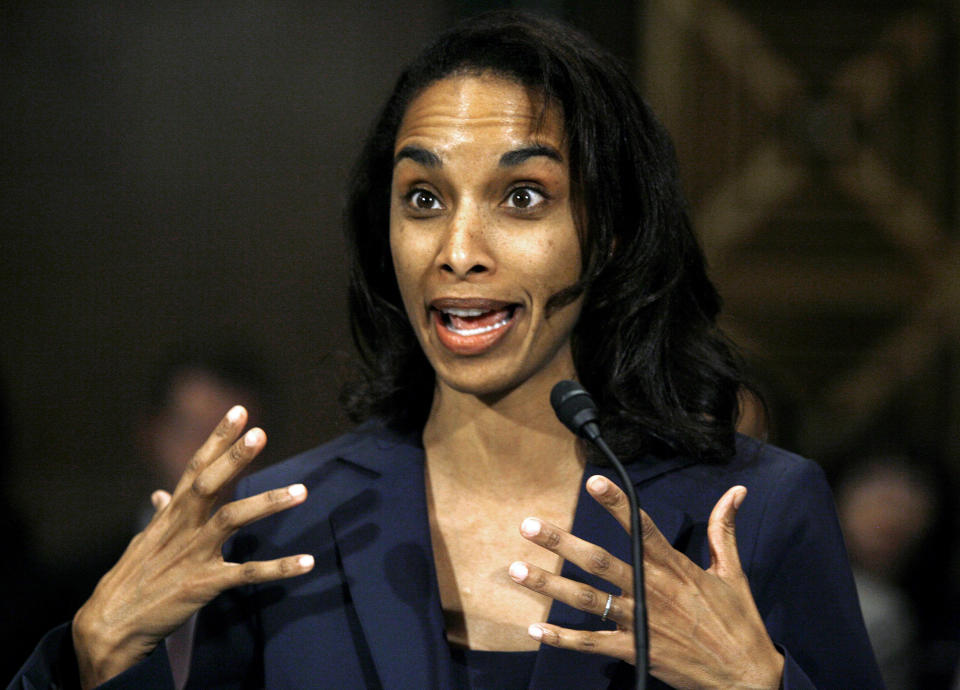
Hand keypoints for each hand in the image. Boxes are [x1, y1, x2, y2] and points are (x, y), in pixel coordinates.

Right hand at [72, 406, 313, 688]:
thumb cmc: (133, 578)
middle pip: (210, 484)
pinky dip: (278, 567)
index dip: (217, 438)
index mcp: (173, 513)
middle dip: (235, 458)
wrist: (110, 624)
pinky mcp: (204, 584)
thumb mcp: (145, 540)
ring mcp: (194, 553)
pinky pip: (247, 573)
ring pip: (232, 519)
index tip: (239, 411)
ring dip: (267, 503)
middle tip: (261, 432)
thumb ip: (161, 515)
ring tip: (302, 491)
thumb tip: (160, 494)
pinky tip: (308, 562)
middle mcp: (183, 526)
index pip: (196, 466)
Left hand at [508, 476, 783, 689]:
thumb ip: (724, 529)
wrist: (747, 678)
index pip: (642, 527)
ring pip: (586, 599)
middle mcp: (651, 591)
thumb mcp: (734, 572)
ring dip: (548, 584)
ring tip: (515, 569)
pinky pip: (592, 644)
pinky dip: (563, 638)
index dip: (617, 503)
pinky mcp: (636, 651)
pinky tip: (536, 629)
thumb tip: (737, 492)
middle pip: (599, 561)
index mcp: (674, 568)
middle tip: (528, 526)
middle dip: (561, 542)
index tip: (593, 481)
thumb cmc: (738, 622)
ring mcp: (640, 623)